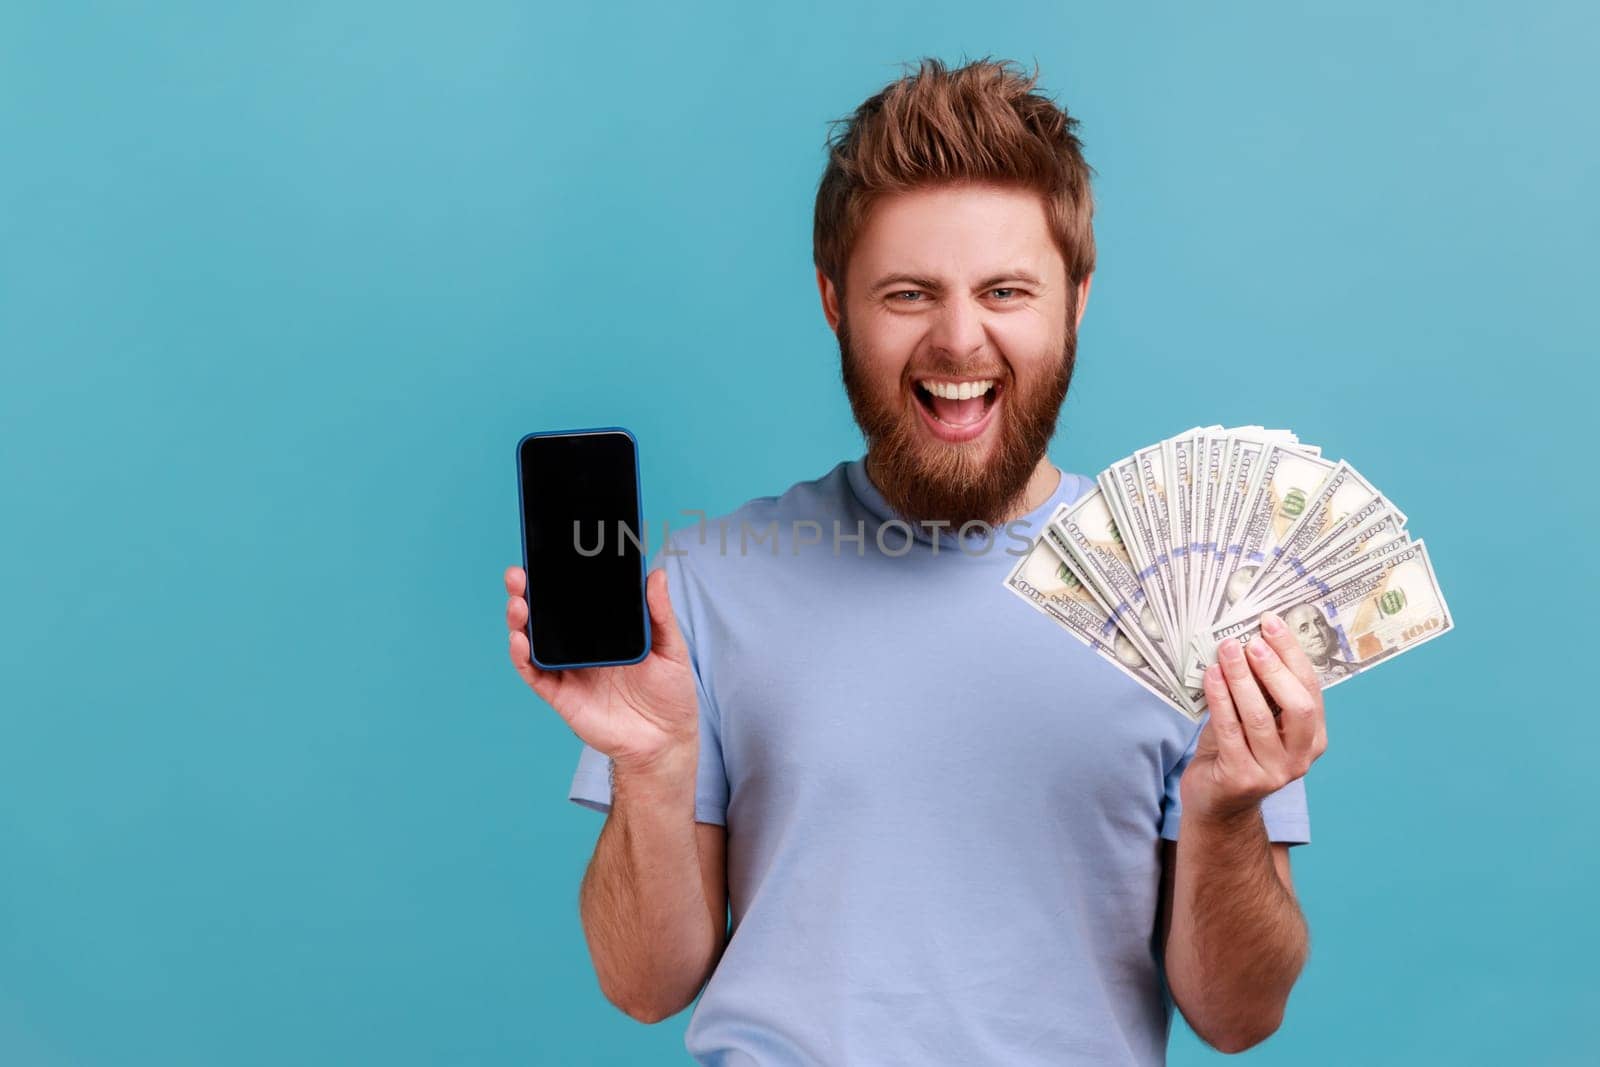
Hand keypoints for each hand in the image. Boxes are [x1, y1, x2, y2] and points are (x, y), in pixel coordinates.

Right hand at [505, 565, 698, 772]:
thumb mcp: (670, 648)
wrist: (665, 740)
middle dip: (526, 592)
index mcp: (604, 631)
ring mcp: (568, 670)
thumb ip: (660, 614)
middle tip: (518, 574)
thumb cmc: (670, 693)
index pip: (573, 599)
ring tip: (518, 602)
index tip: (545, 555)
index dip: (556, 578)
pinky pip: (534, 674)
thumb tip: (656, 574)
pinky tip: (520, 640)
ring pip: (533, 640)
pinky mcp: (560, 695)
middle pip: (545, 615)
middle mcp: (580, 647)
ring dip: (519, 620)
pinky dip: (522, 657)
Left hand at [1181, 610, 1329, 824]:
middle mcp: (1301, 758)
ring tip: (1226, 650)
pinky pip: (1230, 731)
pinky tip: (1211, 676)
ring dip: (1241, 678)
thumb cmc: (1236, 750)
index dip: (1292, 654)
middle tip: (1251, 641)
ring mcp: (1273, 772)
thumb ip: (1262, 690)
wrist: (1216, 802)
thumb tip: (1252, 637)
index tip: (1272, 623)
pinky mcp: (1242, 779)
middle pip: (1297, 705)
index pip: (1310, 689)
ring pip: (1260, 717)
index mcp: (1313, 738)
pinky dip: (1220, 699)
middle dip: (1274, 668)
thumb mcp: (1256, 719)